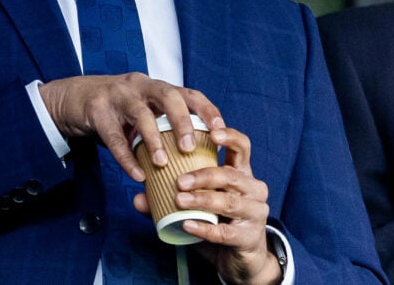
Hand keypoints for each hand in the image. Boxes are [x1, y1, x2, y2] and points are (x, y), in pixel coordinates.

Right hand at [38, 73, 222, 181]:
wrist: (72, 99)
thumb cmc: (115, 112)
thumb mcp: (141, 115)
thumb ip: (160, 131)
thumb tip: (189, 167)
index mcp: (156, 88)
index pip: (188, 93)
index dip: (207, 110)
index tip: (221, 130)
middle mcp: (141, 86)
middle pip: (168, 95)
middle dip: (183, 120)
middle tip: (189, 146)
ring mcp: (118, 95)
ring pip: (141, 113)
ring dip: (154, 138)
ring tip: (162, 162)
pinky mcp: (97, 110)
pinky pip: (114, 136)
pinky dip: (126, 157)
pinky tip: (136, 174)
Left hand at [135, 126, 280, 284]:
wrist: (240, 261)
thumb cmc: (219, 224)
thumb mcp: (197, 207)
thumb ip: (168, 200)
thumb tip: (138, 198)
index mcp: (241, 174)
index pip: (242, 147)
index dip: (230, 136)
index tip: (212, 133)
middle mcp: (253, 190)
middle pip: (231, 175)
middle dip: (203, 175)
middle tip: (179, 181)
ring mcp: (255, 213)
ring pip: (229, 201)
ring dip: (202, 200)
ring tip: (179, 199)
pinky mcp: (250, 237)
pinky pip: (225, 232)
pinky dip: (205, 229)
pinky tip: (187, 225)